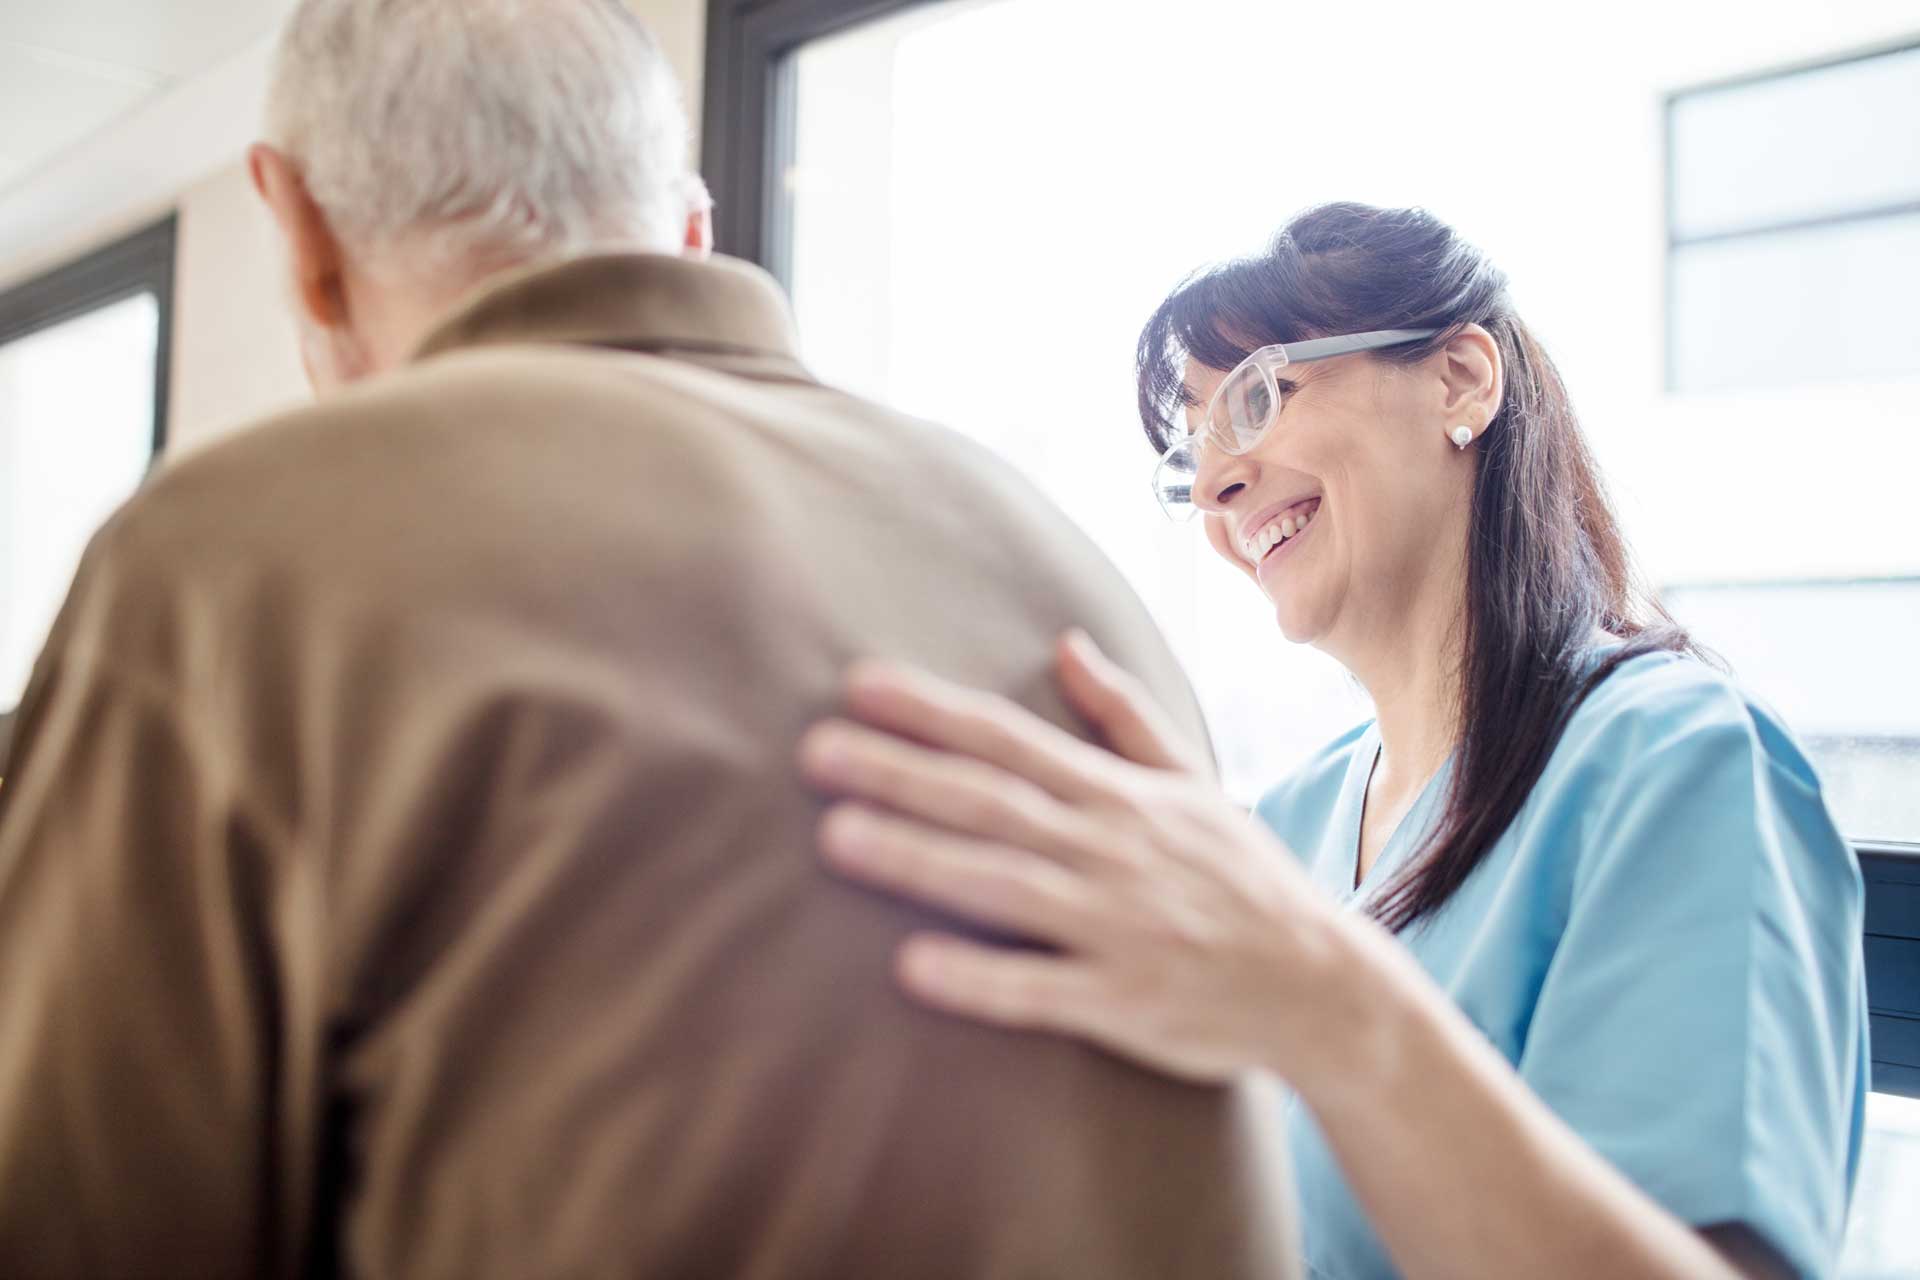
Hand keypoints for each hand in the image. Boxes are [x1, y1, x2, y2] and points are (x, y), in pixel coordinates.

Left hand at [798, 631, 1360, 1086]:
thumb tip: (1067, 642)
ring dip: (919, 859)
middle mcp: (1112, 849)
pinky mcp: (1123, 1001)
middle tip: (814, 752)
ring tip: (835, 839)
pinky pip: (1041, 988)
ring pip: (1003, 884)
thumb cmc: (1243, 880)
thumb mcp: (1193, 782)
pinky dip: (979, 976)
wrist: (1323, 987)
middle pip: (991, 801)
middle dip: (901, 773)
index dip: (933, 711)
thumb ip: (1123, 715)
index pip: (1010, 740)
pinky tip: (910, 965)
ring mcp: (1117, 925)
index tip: (858, 686)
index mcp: (1120, 795)